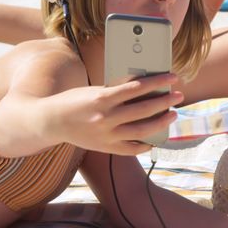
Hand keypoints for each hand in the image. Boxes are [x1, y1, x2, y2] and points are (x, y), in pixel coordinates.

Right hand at [44, 73, 182, 154]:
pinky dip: (145, 145)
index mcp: (103, 98)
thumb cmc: (73, 101)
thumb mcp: (94, 90)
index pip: (138, 88)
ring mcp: (106, 135)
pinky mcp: (105, 147)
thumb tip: (144, 86)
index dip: (158, 82)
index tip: (173, 78)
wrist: (49, 121)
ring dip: (161, 122)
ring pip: (142, 130)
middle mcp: (106, 117)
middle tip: (178, 95)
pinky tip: (154, 139)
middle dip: (165, 101)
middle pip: (144, 110)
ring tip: (173, 114)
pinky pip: (131, 149)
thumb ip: (117, 90)